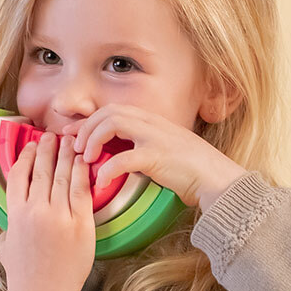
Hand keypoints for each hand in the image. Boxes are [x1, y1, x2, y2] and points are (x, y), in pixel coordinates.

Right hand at [0, 130, 95, 290]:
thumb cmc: (23, 275)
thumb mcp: (6, 245)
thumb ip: (10, 225)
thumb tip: (13, 216)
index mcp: (15, 214)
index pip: (19, 175)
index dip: (26, 157)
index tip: (31, 146)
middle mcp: (36, 211)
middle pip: (42, 170)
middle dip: (47, 149)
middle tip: (52, 136)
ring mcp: (59, 217)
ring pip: (62, 176)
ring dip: (66, 155)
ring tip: (69, 142)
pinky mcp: (81, 225)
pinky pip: (82, 191)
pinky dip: (83, 173)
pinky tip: (83, 161)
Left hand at [61, 104, 239, 208]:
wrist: (217, 179)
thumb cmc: (191, 171)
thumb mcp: (163, 152)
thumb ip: (142, 148)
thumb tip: (117, 157)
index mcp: (152, 121)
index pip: (113, 110)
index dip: (88, 121)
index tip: (73, 134)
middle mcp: (152, 123)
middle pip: (109, 112)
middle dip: (86, 128)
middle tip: (76, 148)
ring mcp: (155, 137)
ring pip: (113, 124)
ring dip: (94, 140)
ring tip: (87, 159)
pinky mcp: (157, 156)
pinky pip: (124, 158)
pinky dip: (108, 168)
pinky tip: (101, 180)